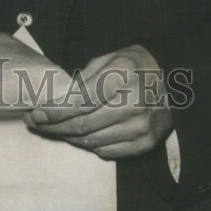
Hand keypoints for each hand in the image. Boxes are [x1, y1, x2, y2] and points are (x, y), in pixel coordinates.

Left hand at [24, 45, 173, 158]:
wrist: (173, 80)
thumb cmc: (133, 65)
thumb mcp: (108, 59)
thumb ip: (83, 78)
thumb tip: (56, 99)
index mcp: (122, 76)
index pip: (81, 101)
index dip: (55, 111)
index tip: (36, 113)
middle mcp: (133, 103)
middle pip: (84, 124)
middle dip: (54, 126)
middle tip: (36, 123)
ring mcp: (142, 127)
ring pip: (92, 141)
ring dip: (68, 136)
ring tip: (53, 129)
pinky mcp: (146, 143)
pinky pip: (108, 152)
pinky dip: (89, 145)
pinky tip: (77, 136)